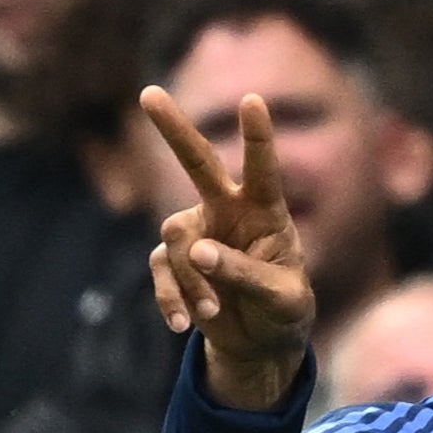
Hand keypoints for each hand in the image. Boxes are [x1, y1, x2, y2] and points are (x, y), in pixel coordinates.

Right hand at [142, 86, 315, 409]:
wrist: (261, 341)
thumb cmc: (284, 309)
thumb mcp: (280, 297)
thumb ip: (245, 273)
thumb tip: (199, 253)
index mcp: (266, 211)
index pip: (261, 169)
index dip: (257, 136)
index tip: (253, 100)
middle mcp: (228, 210)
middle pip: (197, 162)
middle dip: (174, 129)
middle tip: (149, 92)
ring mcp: (197, 232)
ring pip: (178, 240)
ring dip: (192, 279)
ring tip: (212, 311)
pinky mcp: (174, 260)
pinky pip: (161, 271)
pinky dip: (171, 299)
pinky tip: (184, 323)